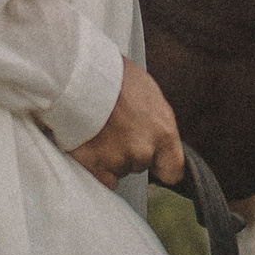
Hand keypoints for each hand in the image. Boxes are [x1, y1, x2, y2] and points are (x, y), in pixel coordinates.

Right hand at [69, 56, 185, 188]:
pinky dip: (95, 166)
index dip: (162, 166)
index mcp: (163, 132)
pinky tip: (90, 145)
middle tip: (116, 129)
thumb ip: (156, 124)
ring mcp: (118, 161)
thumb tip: (156, 136)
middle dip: (130, 152)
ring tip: (100, 131)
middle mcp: (143, 151)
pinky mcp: (94, 166)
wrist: (81, 76)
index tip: (156, 164)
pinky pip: (100, 178)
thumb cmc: (114, 77)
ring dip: (111, 157)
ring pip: (118, 169)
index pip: (173, 170)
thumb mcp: (150, 96)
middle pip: (140, 164)